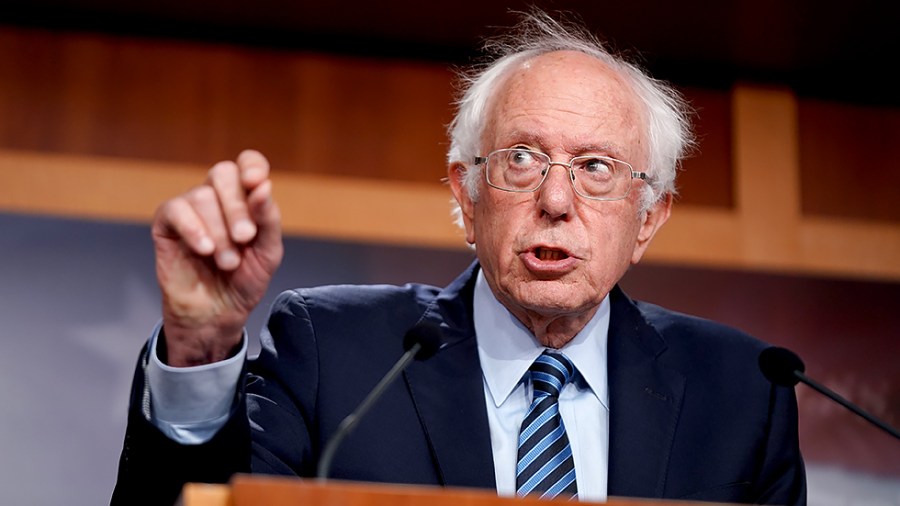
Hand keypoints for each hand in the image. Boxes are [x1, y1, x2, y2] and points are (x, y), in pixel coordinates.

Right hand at [152, 150, 283, 366]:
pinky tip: (204, 249)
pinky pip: (175, 210)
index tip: (257, 183)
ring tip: (228, 262)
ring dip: (219, 231)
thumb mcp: (268, 253)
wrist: (217, 314)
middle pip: (223, 174)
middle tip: (245, 237)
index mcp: (245, 199)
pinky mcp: (167, 225)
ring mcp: (191, 209)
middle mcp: (217, 198)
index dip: (251, 165)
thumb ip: (268, 220)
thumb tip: (263, 187)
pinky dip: (193, 228)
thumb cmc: (243, 281)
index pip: (247, 164)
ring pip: (202, 196)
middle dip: (237, 206)